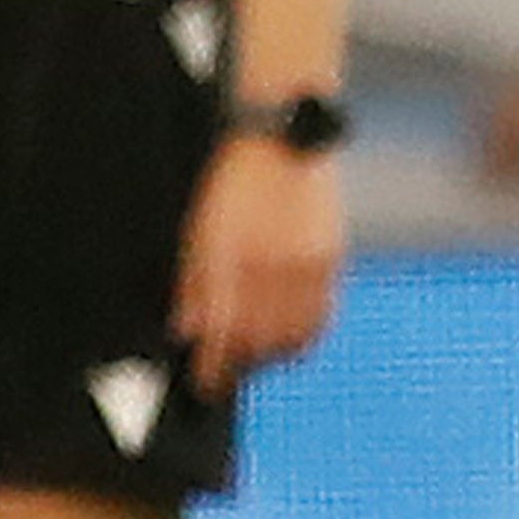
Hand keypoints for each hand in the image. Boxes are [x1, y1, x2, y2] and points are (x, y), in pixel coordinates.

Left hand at [173, 134, 341, 388]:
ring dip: (273, 356)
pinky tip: (291, 338)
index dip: (212, 368)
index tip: (205, 383)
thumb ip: (194, 284)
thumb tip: (188, 332)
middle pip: (257, 343)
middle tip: (227, 373)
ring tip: (258, 357)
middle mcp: (268, 265)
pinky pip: (322, 317)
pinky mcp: (331, 257)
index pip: (221, 335)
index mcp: (228, 258)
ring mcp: (304, 263)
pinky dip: (305, 337)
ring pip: (293, 337)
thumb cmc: (231, 179)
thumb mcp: (197, 228)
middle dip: (240, 365)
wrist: (281, 136)